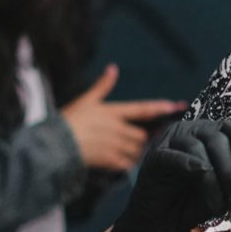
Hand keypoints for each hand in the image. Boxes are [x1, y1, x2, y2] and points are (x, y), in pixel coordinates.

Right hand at [61, 65, 184, 172]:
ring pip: (136, 149)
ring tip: (127, 152)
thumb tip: (113, 68)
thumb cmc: (69, 120)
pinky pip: (126, 163)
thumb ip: (102, 86)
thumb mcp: (85, 100)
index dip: (159, 107)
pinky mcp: (108, 160)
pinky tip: (121, 163)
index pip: (142, 109)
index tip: (176, 106)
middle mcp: (116, 128)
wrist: (54, 143)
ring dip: (136, 152)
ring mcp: (114, 144)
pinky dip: (127, 163)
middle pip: (141, 135)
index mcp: (112, 112)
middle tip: (137, 141)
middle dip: (141, 139)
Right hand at [109, 118, 230, 231]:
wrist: (165, 224)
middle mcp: (193, 131)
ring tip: (222, 204)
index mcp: (213, 134)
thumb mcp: (227, 188)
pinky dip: (190, 165)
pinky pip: (176, 157)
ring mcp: (172, 141)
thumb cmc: (198, 202)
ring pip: (200, 150)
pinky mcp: (156, 156)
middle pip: (219, 139)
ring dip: (215, 179)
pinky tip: (201, 175)